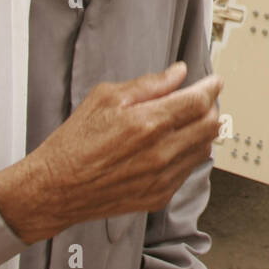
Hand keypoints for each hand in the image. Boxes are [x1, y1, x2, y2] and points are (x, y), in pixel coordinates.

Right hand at [0, 63, 222, 243]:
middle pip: (210, 124)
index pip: (200, 101)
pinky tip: (172, 145)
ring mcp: (162, 176)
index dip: (212, 88)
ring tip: (185, 121)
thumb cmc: (74, 143)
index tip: (213, 82)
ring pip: (204, 148)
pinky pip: (189, 170)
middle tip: (201, 99)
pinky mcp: (160, 195)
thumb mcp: (105, 98)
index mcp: (148, 123)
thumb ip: (149, 84)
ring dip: (202, 131)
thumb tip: (178, 73)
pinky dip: (189, 153)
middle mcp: (161, 152)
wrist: (55, 189)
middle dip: (211, 107)